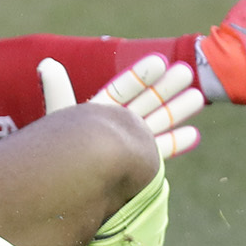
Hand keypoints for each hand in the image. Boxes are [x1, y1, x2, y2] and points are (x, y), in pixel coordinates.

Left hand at [41, 54, 203, 158]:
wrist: (73, 183)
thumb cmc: (64, 147)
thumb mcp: (61, 115)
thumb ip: (57, 89)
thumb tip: (46, 62)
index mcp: (99, 111)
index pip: (123, 88)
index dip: (140, 76)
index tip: (159, 61)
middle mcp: (117, 126)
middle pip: (146, 102)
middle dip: (165, 88)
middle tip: (186, 71)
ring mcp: (129, 144)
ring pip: (158, 122)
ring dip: (177, 110)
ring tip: (199, 96)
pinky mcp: (138, 165)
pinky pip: (160, 151)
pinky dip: (176, 142)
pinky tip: (193, 134)